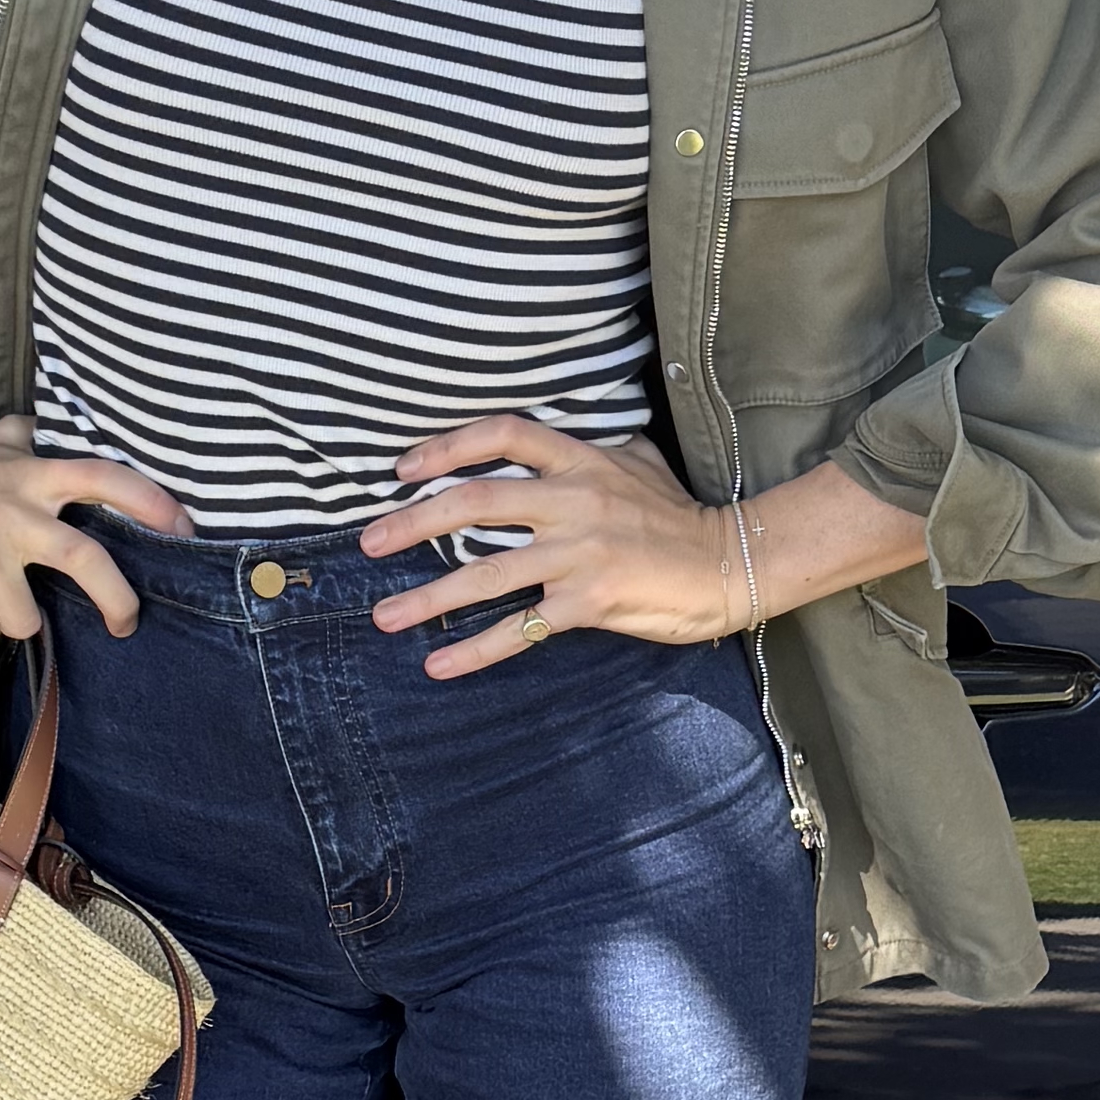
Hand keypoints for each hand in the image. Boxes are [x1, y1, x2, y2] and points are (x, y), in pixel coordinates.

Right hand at [0, 393, 187, 643]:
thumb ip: (38, 439)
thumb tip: (69, 422)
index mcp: (34, 476)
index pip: (107, 480)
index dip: (153, 504)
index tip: (184, 528)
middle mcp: (16, 512)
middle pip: (86, 561)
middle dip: (118, 601)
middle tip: (126, 623)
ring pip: (27, 617)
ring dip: (18, 619)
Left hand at [360, 421, 934, 676]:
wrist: (731, 563)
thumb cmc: (676, 516)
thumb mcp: (634, 462)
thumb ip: (584, 450)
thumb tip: (538, 441)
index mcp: (580, 460)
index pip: (502, 434)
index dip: (447, 446)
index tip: (403, 470)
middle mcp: (574, 501)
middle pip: (475, 502)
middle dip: (413, 523)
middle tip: (368, 542)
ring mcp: (581, 553)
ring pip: (487, 572)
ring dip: (428, 597)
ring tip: (384, 616)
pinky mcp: (591, 602)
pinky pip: (522, 629)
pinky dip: (475, 648)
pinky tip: (438, 665)